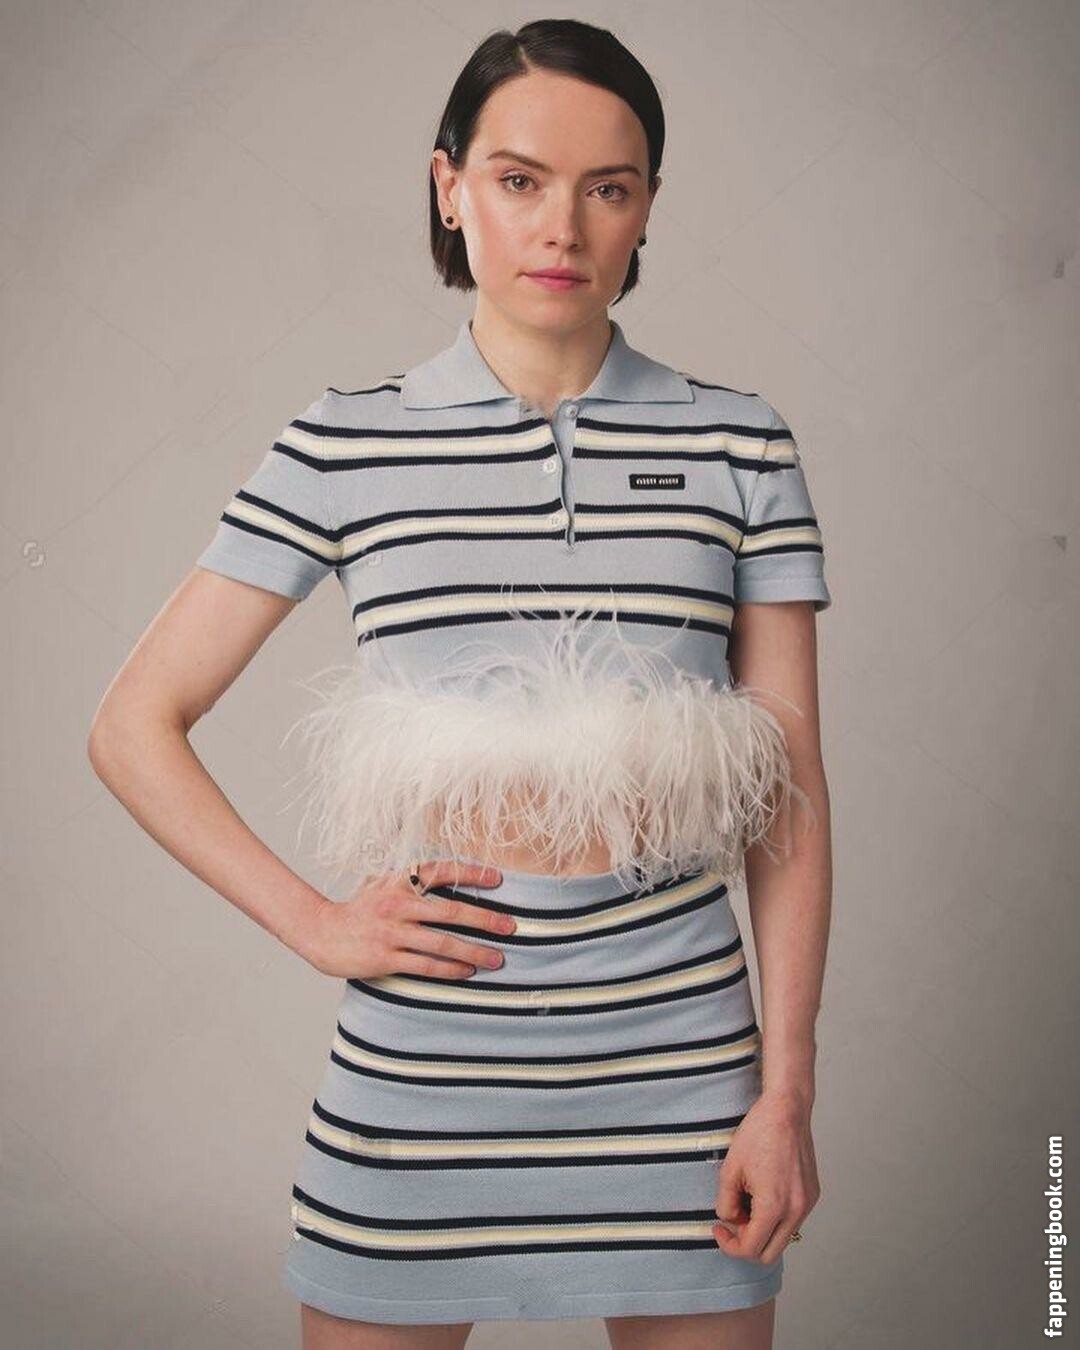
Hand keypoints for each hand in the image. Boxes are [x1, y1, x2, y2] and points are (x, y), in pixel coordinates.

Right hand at [297, 860, 513, 978]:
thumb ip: (409, 880)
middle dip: (485, 919)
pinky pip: (425, 965)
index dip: (472, 873)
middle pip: (450, 911)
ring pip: (442, 943)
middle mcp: (397, 904)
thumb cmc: (359, 909)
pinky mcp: (384, 958)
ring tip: (497, 958)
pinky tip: (467, 972)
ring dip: (473, 951)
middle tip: (511, 927)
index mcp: (399, 881)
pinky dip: (449, 969)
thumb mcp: (382, 884)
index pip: (441, 872)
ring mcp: (391, 932)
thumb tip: (446, 874)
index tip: (500, 879)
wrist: (320, 932)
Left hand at [712, 1089, 819, 1263]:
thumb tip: (731, 1220)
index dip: (729, 1244)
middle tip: (733, 1219)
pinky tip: (764, 1192)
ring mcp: (807, 1204)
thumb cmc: (759, 1133)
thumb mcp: (730, 1170)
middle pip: (769, 1254)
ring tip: (748, 1200)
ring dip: (762, 1230)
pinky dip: (776, 1217)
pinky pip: (792, 1221)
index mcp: (774, 1207)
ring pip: (782, 1238)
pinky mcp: (812, 1195)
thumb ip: (726, 1203)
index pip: (751, 1249)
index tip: (719, 1228)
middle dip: (746, 1243)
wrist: (786, 1110)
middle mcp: (796, 1211)